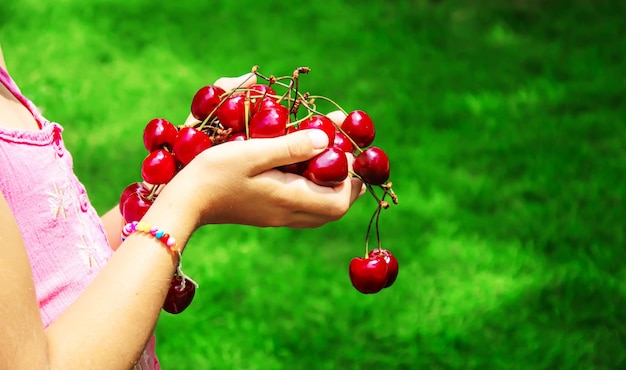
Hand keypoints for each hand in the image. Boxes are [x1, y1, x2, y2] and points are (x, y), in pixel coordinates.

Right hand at [154, 73, 363, 229]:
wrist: (185, 202)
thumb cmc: (215, 173)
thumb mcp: (253, 152)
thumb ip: (291, 147)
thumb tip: (326, 140)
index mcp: (289, 200)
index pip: (339, 201)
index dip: (351, 178)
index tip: (344, 149)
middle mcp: (289, 214)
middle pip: (335, 209)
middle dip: (347, 183)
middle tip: (343, 152)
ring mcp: (279, 218)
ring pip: (322, 211)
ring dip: (332, 187)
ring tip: (328, 158)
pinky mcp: (269, 216)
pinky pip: (305, 210)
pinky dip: (315, 191)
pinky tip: (303, 169)